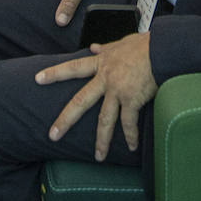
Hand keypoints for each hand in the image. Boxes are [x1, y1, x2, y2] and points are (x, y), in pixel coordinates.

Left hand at [36, 33, 156, 157]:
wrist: (162, 49)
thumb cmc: (146, 45)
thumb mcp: (122, 43)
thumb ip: (107, 48)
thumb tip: (94, 46)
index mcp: (102, 63)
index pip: (73, 67)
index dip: (55, 73)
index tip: (38, 79)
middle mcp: (106, 78)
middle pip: (80, 101)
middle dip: (65, 119)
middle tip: (52, 135)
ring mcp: (117, 90)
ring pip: (104, 119)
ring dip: (101, 140)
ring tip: (98, 157)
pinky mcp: (132, 99)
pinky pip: (129, 123)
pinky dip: (131, 136)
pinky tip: (132, 147)